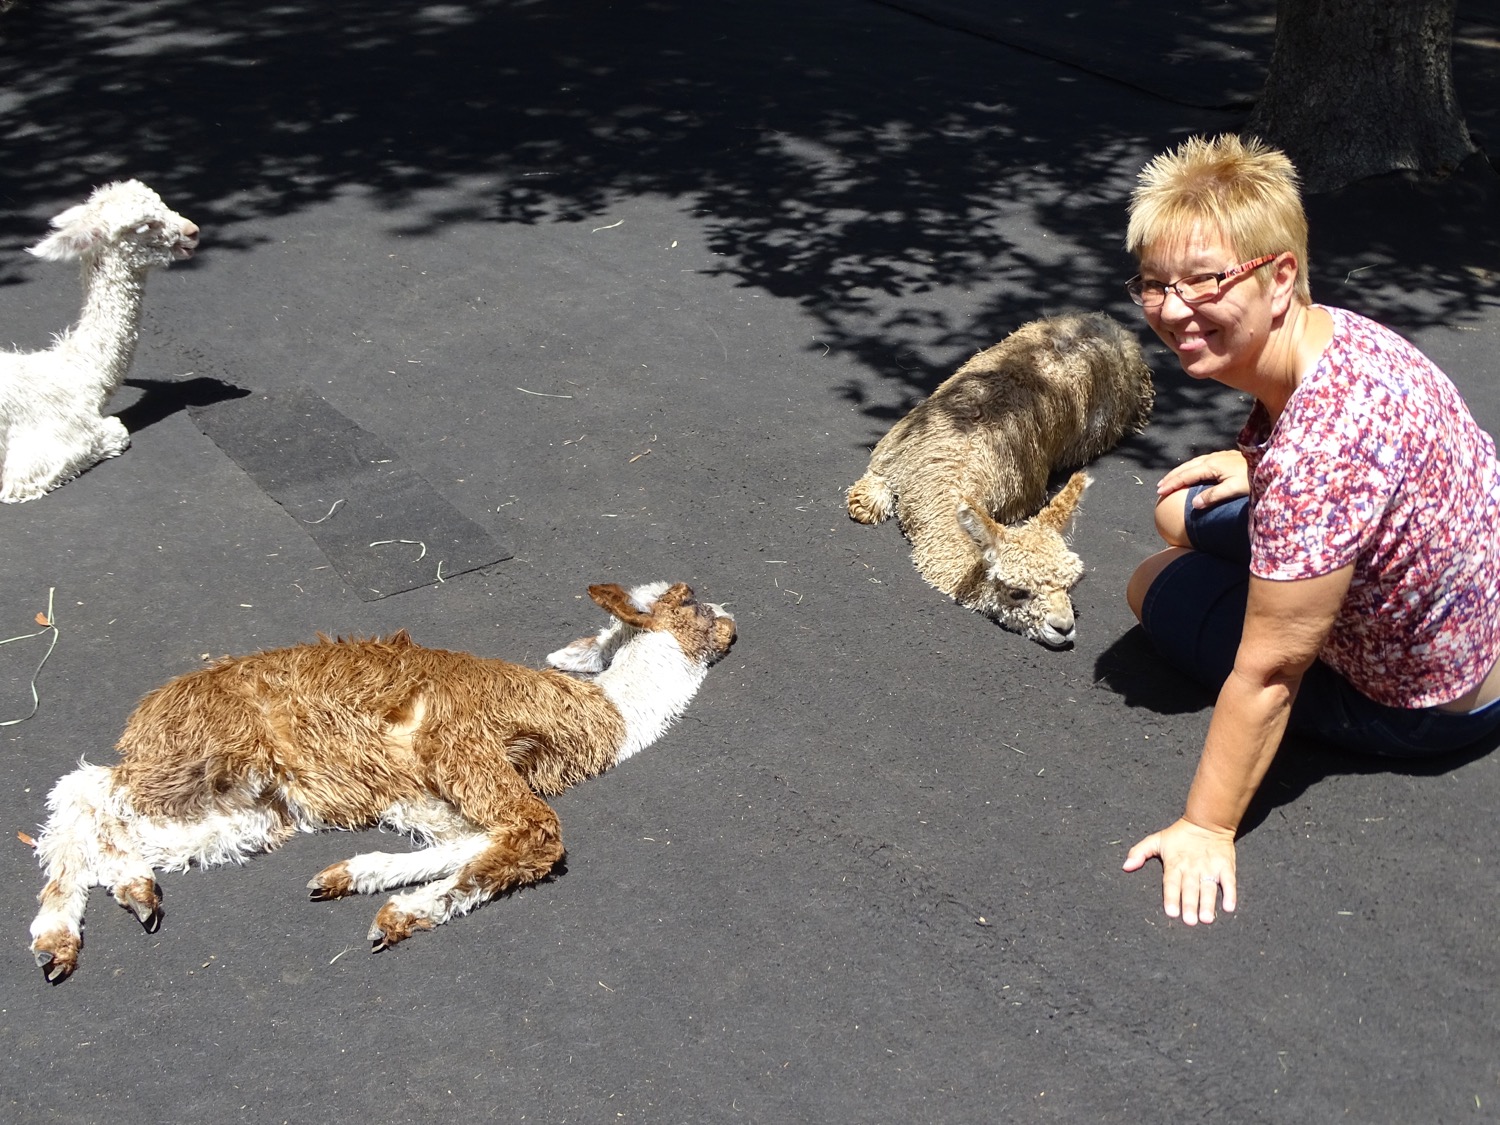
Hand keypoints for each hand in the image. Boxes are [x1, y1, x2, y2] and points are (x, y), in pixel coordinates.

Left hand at [1123, 818, 1237, 924]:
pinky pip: (1229, 882)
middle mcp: (1192, 867)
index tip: (1171, 912)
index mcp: (1175, 863)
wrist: (1208, 822)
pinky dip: (1230, 894)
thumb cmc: (1179, 835)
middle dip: (1190, 905)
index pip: (1171, 882)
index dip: (1171, 897)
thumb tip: (1125, 867)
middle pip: (1190, 888)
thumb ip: (1139, 853)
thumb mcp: (1157, 840)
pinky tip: (1229, 908)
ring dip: (1208, 903)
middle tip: (1190, 921)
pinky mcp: (1225, 866)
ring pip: (1208, 888)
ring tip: (1206, 919)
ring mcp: (1210, 867)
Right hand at [1156, 450, 1249, 511]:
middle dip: (1172, 477)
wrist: (1273, 462)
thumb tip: (1194, 504)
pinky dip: (1190, 468)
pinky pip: (1200, 462)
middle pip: (1186, 467)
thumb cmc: (1254, 478)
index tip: (1160, 492)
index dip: (1172, 483)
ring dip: (1180, 471)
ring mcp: (1219, 456)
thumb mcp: (1234, 489)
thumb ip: (1213, 496)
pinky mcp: (1225, 457)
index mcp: (1211, 465)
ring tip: (1171, 479)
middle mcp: (1212, 458)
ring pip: (1193, 463)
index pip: (1186, 475)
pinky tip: (1193, 472)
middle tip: (1159, 487)